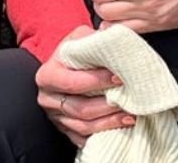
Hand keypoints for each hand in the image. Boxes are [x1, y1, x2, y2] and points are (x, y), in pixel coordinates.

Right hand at [37, 26, 133, 147]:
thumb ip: (93, 38)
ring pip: (84, 126)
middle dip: (108, 106)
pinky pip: (83, 139)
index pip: (73, 82)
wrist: (62, 69)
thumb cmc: (73, 53)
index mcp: (47, 75)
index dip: (98, 82)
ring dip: (109, 122)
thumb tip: (114, 39)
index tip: (120, 78)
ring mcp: (55, 117)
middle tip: (130, 100)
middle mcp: (47, 98)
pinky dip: (103, 134)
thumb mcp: (78, 38)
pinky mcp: (64, 130)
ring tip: (130, 115)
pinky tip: (120, 127)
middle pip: (80, 108)